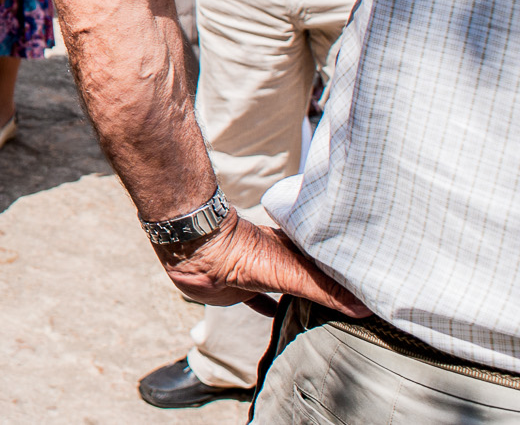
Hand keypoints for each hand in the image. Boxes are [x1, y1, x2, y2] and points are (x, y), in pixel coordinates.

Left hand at [159, 214, 369, 320]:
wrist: (197, 253)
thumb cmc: (245, 253)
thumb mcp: (294, 273)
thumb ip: (327, 290)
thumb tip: (366, 308)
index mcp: (296, 251)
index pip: (330, 262)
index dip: (349, 272)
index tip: (372, 284)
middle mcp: (280, 261)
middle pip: (310, 275)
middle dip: (329, 287)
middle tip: (354, 304)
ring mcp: (259, 275)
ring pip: (286, 288)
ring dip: (300, 298)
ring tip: (327, 315)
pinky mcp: (239, 289)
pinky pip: (258, 301)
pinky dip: (269, 309)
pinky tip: (280, 318)